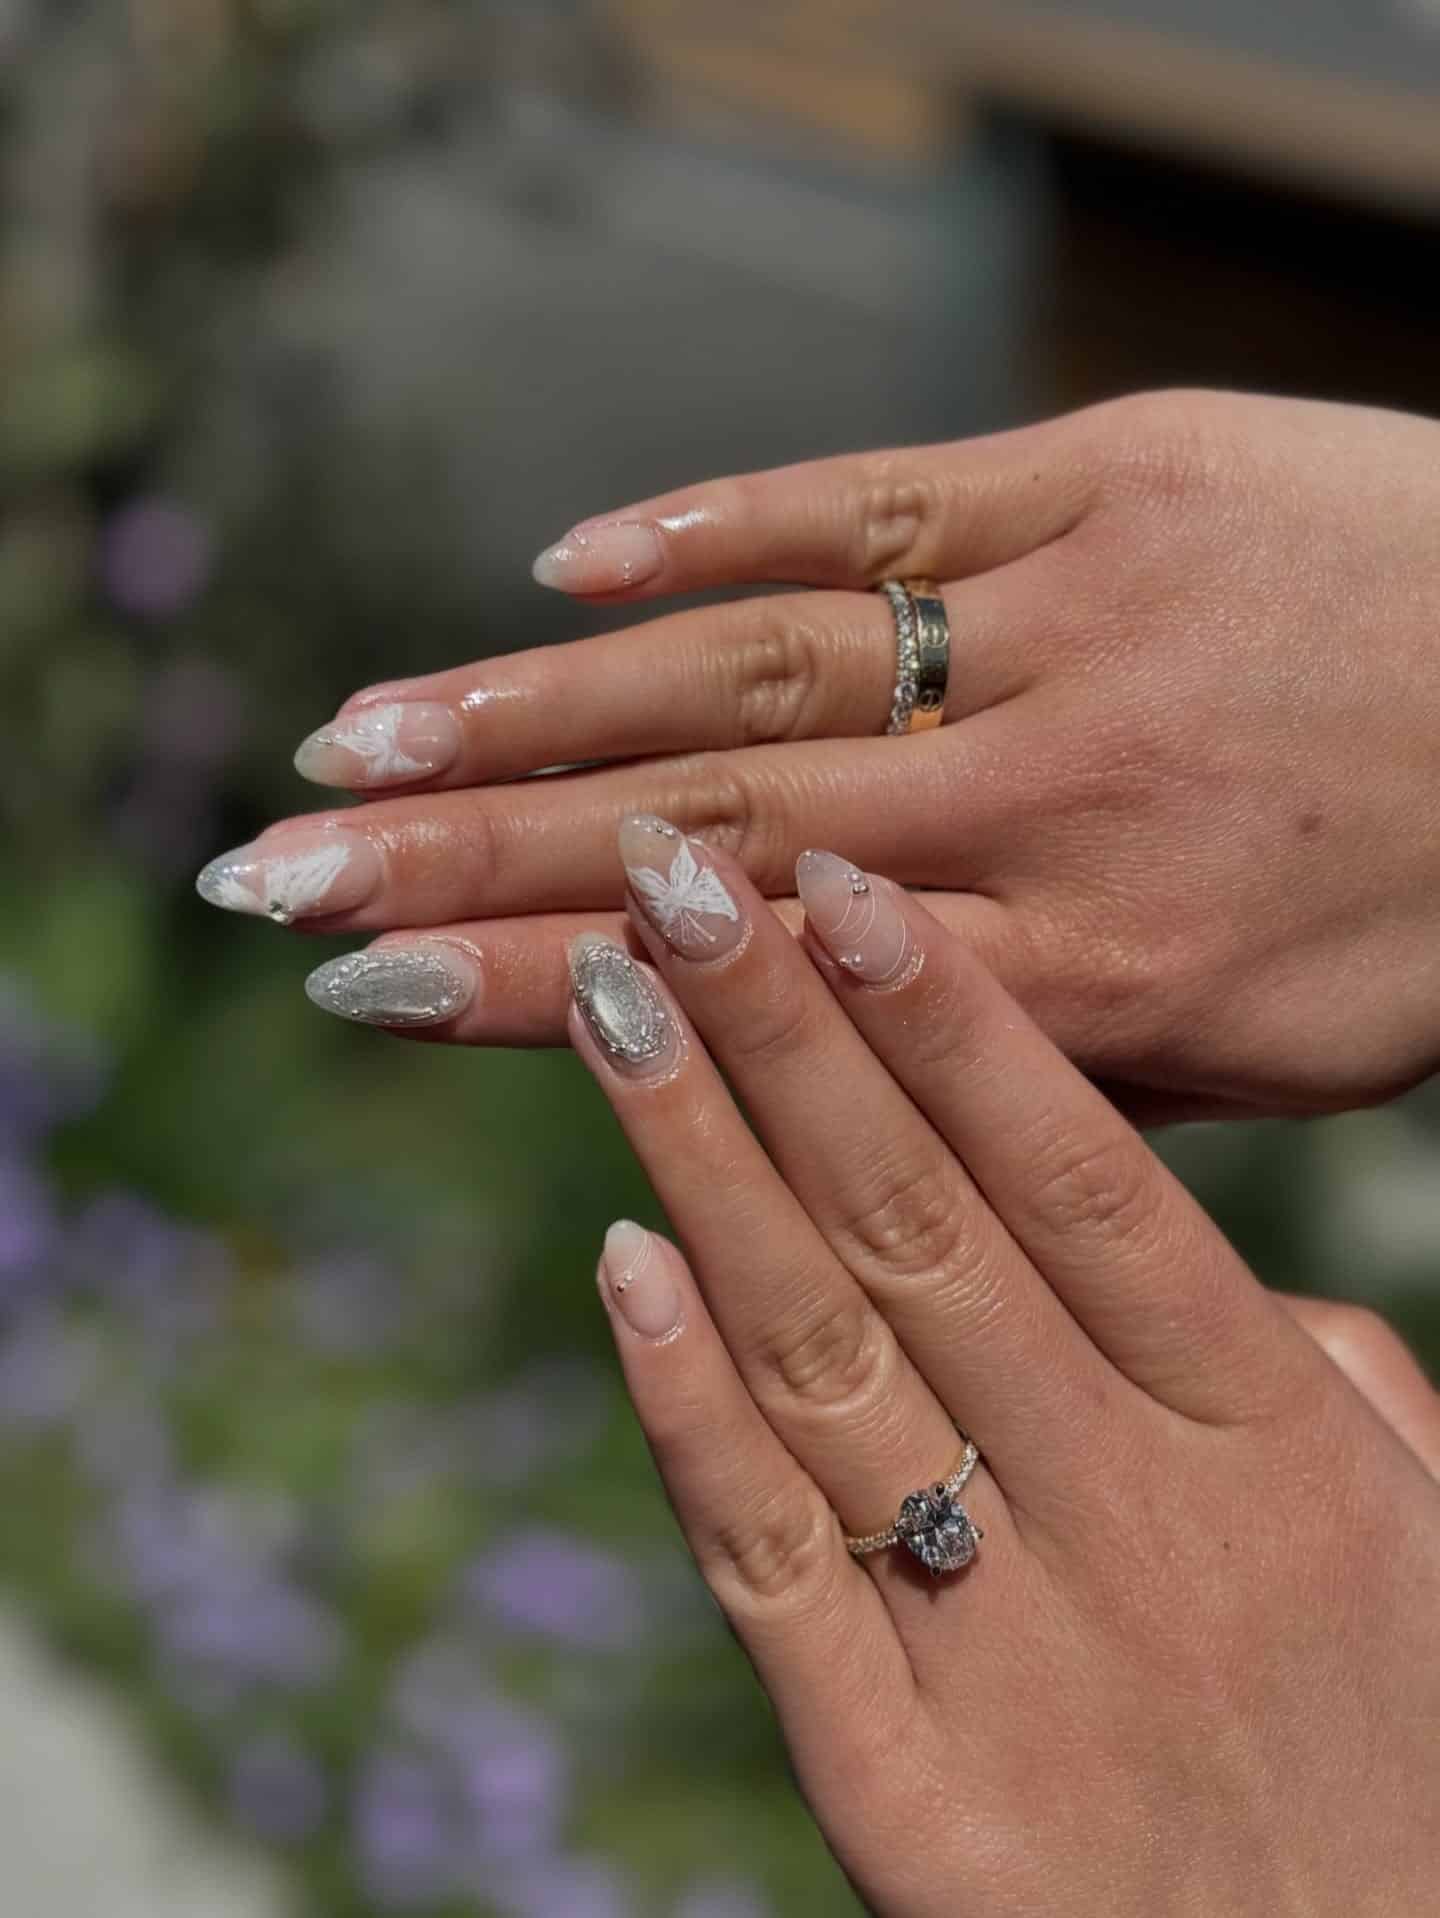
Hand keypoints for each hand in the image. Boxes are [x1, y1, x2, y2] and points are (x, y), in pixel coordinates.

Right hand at [198, 390, 1439, 1117]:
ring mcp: (1078, 627)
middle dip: (468, 858)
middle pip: (705, 831)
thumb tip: (816, 1053)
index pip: (755, 997)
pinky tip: (564, 568)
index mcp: (1090, 986)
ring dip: (542, 707)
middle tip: (278, 870)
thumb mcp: (1256, 1060)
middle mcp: (1054, 809)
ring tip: (360, 737)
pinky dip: (712, 528)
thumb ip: (1030, 1061)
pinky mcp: (1117, 477)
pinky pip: (883, 506)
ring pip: (760, 670)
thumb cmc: (1434, 913)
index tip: (370, 992)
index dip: (544, 990)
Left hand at [565, 818, 1438, 1914]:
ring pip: (825, 1357)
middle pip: (925, 1229)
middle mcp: (1142, 1526)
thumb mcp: (1435, 1564)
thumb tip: (1269, 1308)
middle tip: (672, 886)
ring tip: (613, 1011)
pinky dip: (687, 1409)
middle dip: (786, 1038)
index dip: (954, 1028)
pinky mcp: (916, 1801)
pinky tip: (619, 1262)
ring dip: (704, 1168)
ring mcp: (1018, 1658)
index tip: (843, 893)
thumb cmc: (1424, 1795)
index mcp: (1285, 1452)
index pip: (1086, 1183)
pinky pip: (776, 1568)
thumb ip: (1345, 1410)